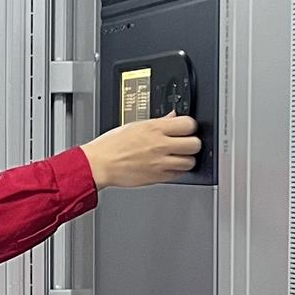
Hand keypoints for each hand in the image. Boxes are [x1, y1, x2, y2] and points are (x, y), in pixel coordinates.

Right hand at [82, 114, 200, 187]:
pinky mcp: (158, 177)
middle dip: (192, 143)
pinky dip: (177, 171)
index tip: (186, 128)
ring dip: (187, 159)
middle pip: (194, 144)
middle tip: (186, 143)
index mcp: (155, 128)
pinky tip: (169, 166)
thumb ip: (159, 121)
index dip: (190, 126)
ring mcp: (160, 162)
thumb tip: (172, 117)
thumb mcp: (135, 124)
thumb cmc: (111, 145)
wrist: (100, 163)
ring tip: (179, 156)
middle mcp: (160, 145)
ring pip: (190, 162)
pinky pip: (178, 175)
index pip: (189, 124)